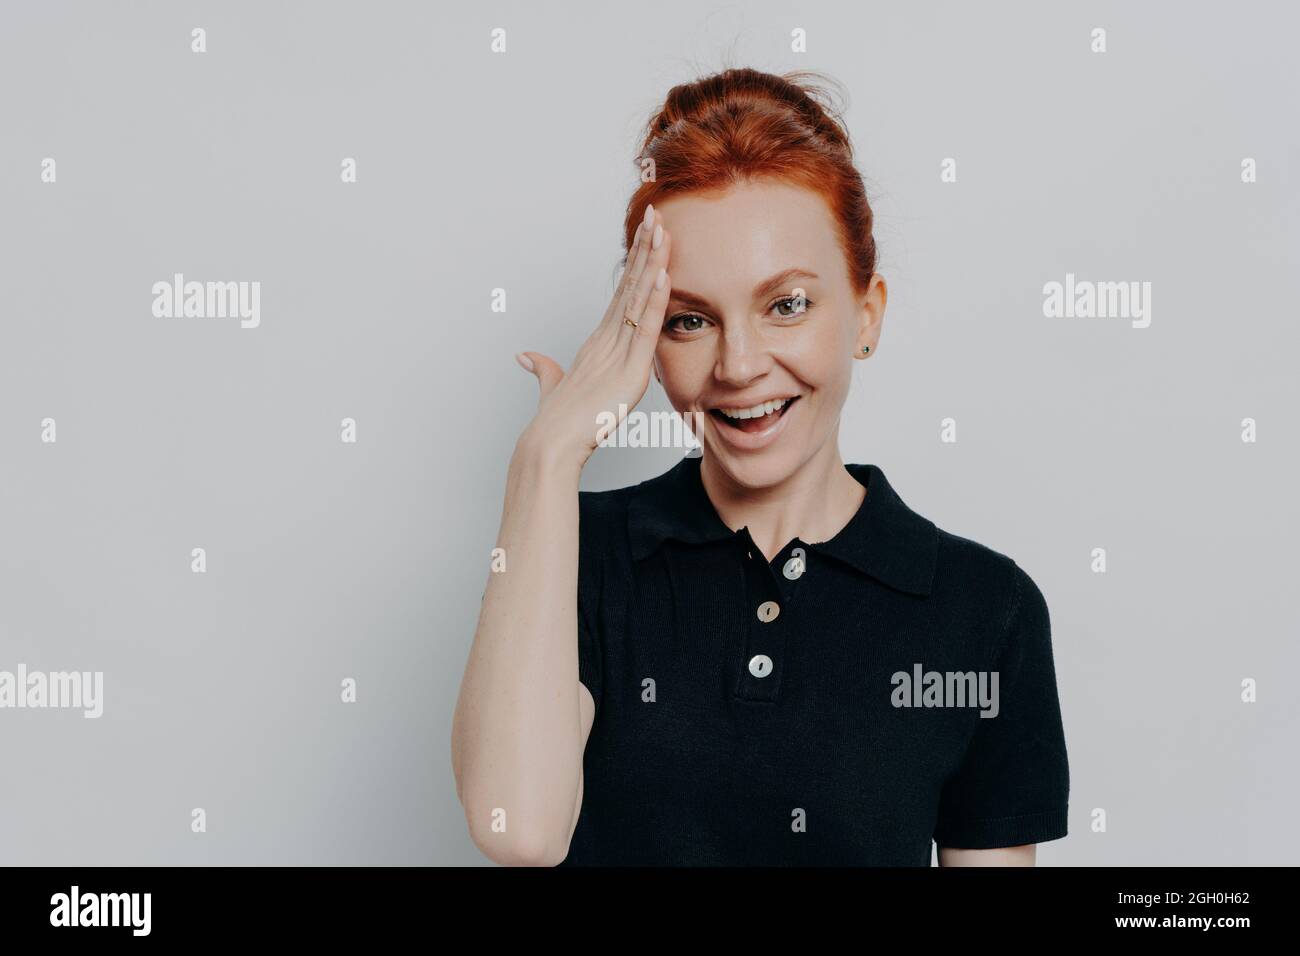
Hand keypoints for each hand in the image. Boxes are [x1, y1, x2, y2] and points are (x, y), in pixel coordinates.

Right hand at [515, 203, 672, 468]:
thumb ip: (544, 370)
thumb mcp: (555, 389)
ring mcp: (616, 352)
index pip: (621, 295)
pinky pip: (644, 329)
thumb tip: (527, 357)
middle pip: (629, 286)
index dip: (634, 265)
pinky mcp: (629, 370)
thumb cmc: (556, 424)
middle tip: (655, 215)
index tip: (645, 236)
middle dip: (644, 249)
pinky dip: (654, 301)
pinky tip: (663, 276)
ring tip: (662, 230)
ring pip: (637, 299)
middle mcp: (606, 340)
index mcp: (597, 344)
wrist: (551, 445)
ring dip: (652, 263)